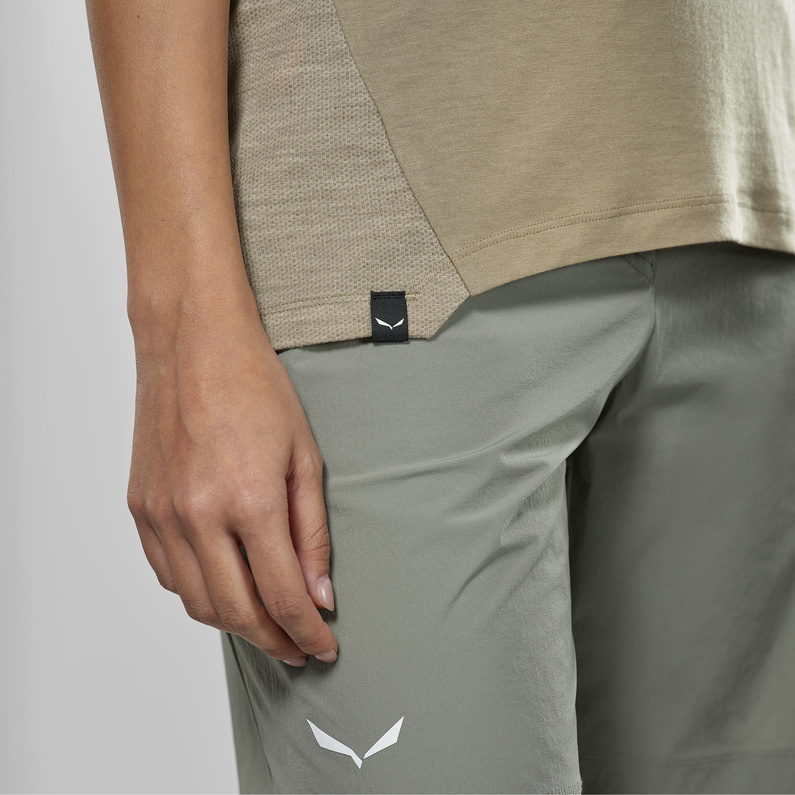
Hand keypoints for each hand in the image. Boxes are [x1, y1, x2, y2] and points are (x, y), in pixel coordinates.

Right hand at [126, 293, 337, 666]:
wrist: (193, 345)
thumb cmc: (255, 389)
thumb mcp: (304, 457)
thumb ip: (312, 533)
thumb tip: (319, 594)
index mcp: (249, 501)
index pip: (283, 597)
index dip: (307, 633)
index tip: (323, 648)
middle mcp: (197, 516)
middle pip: (237, 613)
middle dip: (274, 640)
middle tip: (298, 646)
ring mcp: (162, 515)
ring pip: (197, 604)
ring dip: (236, 624)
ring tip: (266, 622)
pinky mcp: (140, 509)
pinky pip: (168, 575)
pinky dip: (199, 594)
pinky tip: (225, 587)